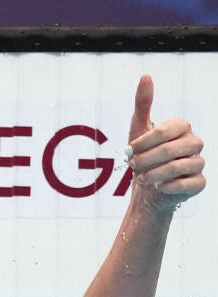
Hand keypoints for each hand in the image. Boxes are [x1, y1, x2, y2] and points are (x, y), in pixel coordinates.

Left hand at [127, 75, 205, 211]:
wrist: (147, 189)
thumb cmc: (143, 156)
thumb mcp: (138, 129)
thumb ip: (142, 104)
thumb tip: (146, 76)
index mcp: (181, 128)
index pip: (164, 131)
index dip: (142, 143)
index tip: (128, 152)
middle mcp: (195, 143)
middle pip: (171, 150)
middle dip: (146, 160)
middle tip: (134, 166)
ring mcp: (199, 163)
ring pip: (178, 167)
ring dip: (153, 175)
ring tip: (143, 177)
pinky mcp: (199, 182)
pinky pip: (187, 184)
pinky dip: (168, 187)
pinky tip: (158, 187)